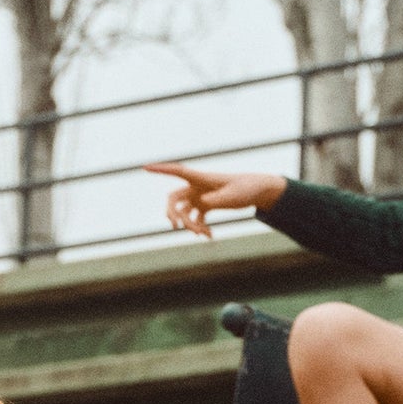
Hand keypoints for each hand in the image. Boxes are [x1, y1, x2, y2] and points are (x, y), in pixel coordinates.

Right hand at [146, 161, 286, 237]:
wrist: (257, 191)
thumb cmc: (246, 189)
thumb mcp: (231, 196)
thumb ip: (214, 200)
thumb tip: (200, 205)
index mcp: (201, 179)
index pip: (177, 171)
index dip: (160, 170)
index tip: (145, 167)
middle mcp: (197, 187)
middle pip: (174, 199)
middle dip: (172, 214)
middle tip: (177, 227)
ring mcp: (200, 196)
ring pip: (184, 213)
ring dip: (189, 226)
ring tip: (204, 235)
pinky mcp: (206, 205)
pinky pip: (196, 219)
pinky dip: (200, 229)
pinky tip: (210, 236)